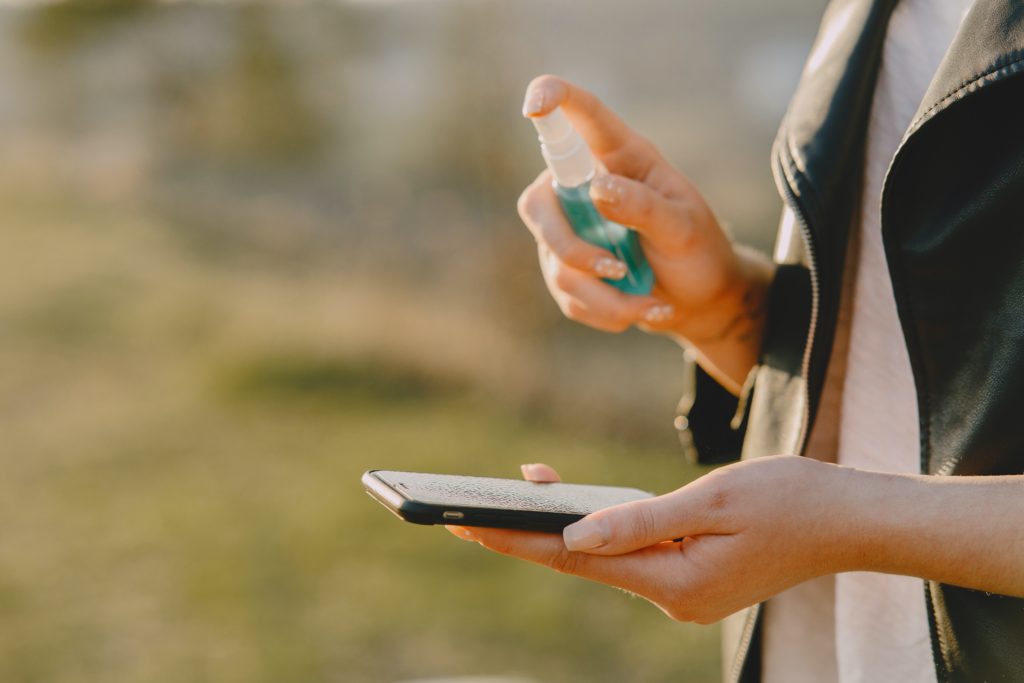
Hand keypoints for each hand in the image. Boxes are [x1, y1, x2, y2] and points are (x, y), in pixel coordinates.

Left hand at [448, 457, 851, 623]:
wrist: (851, 519)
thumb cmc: (792, 500)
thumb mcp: (713, 500)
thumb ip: (640, 520)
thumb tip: (572, 533)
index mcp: (676, 582)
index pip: (576, 559)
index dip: (518, 540)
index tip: (467, 526)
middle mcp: (673, 595)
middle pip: (582, 561)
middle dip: (525, 534)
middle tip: (465, 510)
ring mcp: (683, 589)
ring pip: (605, 556)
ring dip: (562, 526)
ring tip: (514, 491)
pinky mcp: (692, 574)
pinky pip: (632, 552)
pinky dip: (601, 527)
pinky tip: (578, 505)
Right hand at [519, 75, 773, 390]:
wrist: (700, 301)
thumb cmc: (699, 252)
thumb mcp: (684, 229)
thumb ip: (643, 207)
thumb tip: (597, 188)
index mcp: (621, 158)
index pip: (580, 116)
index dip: (553, 99)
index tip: (535, 104)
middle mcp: (585, 186)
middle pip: (539, 204)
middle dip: (572, 249)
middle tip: (616, 271)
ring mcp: (570, 228)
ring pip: (556, 262)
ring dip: (604, 295)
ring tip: (649, 302)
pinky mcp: (565, 267)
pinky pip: (566, 294)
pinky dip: (605, 311)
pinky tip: (638, 309)